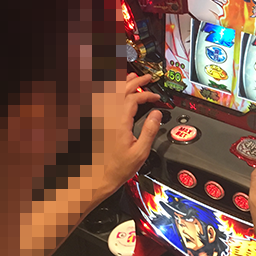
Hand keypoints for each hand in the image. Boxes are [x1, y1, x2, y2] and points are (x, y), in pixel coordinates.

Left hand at [101, 73, 161, 190]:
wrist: (98, 177)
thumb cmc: (118, 168)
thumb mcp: (141, 152)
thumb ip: (150, 131)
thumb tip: (157, 114)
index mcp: (119, 122)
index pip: (133, 99)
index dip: (146, 95)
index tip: (156, 98)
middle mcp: (108, 117)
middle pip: (121, 91)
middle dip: (136, 81)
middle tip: (147, 78)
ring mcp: (101, 119)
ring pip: (110, 93)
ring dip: (122, 84)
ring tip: (132, 77)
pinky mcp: (99, 123)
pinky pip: (104, 102)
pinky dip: (112, 93)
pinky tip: (117, 92)